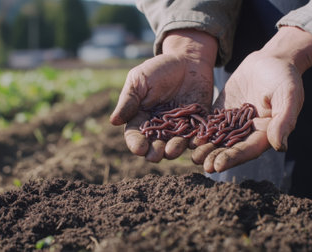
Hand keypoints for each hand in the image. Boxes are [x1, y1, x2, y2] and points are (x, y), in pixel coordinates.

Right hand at [110, 29, 217, 161]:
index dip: (136, 143)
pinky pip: (197, 137)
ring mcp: (179, 127)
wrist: (188, 59)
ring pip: (175, 145)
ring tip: (172, 150)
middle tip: (155, 155)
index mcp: (141, 117)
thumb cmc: (159, 68)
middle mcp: (159, 127)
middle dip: (154, 152)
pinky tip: (195, 143)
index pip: (135, 135)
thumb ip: (129, 100)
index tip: (139, 148)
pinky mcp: (198, 124)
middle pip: (154, 145)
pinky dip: (196, 142)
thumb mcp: (140, 79)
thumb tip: (113, 121)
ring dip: (173, 150)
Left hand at [192, 26, 311, 172]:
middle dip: (215, 157)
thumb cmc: (283, 77)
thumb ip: (284, 119)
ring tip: (192, 155)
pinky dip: (198, 131)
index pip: (247, 150)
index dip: (233, 158)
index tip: (218, 166)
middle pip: (230, 149)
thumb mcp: (287, 94)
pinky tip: (185, 136)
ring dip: (205, 148)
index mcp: (265, 133)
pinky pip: (208, 123)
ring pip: (217, 139)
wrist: (270, 60)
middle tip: (201, 165)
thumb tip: (280, 146)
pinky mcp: (221, 113)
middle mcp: (247, 133)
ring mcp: (232, 123)